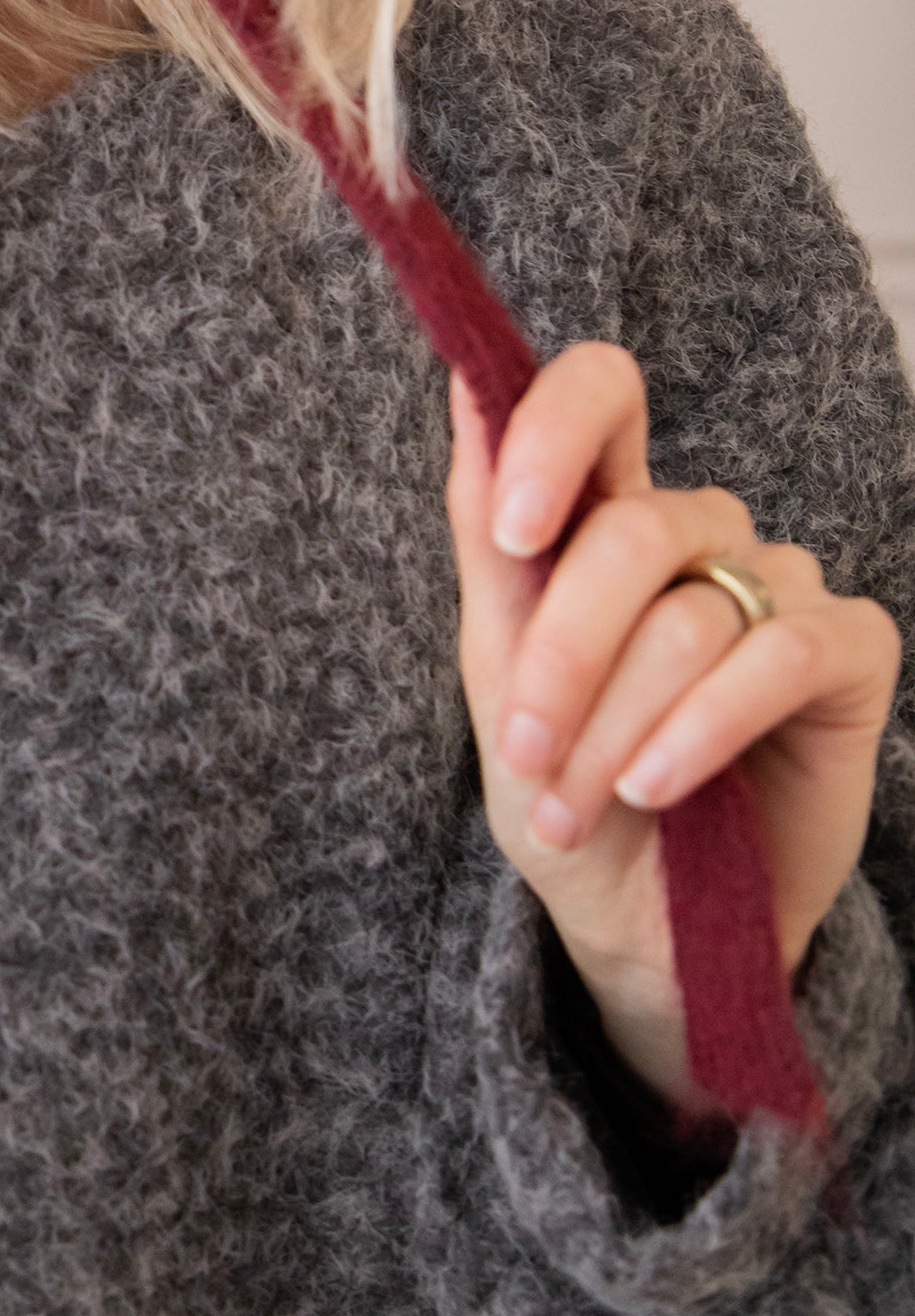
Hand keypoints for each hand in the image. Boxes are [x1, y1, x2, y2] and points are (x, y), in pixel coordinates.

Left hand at [446, 345, 900, 1110]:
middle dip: (563, 656)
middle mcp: (700, 535)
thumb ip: (487, 535)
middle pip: (634, 530)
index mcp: (607, 515)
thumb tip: (465, 390)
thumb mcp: (498, 672)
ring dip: (616, 725)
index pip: (602, 392)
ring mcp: (779, 587)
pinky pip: (779, 657)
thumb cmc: (563, 787)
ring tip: (580, 803)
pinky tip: (657, 786)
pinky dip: (702, 730)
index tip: (511, 535)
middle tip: (526, 751)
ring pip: (691, 617)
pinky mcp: (850, 653)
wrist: (638, 925)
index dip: (555, 430)